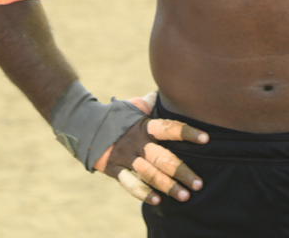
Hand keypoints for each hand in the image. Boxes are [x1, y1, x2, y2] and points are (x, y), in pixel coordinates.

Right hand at [92, 92, 209, 205]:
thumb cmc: (116, 115)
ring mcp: (125, 157)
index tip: (206, 139)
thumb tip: (171, 88)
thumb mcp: (135, 105)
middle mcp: (137, 142)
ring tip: (185, 196)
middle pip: (163, 158)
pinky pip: (129, 183)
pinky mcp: (114, 168)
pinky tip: (156, 200)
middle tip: (199, 183)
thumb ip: (154, 101)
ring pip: (150, 174)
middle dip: (182, 171)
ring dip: (168, 186)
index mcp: (145, 126)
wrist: (83, 124)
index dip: (188, 133)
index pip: (169, 128)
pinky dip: (142, 193)